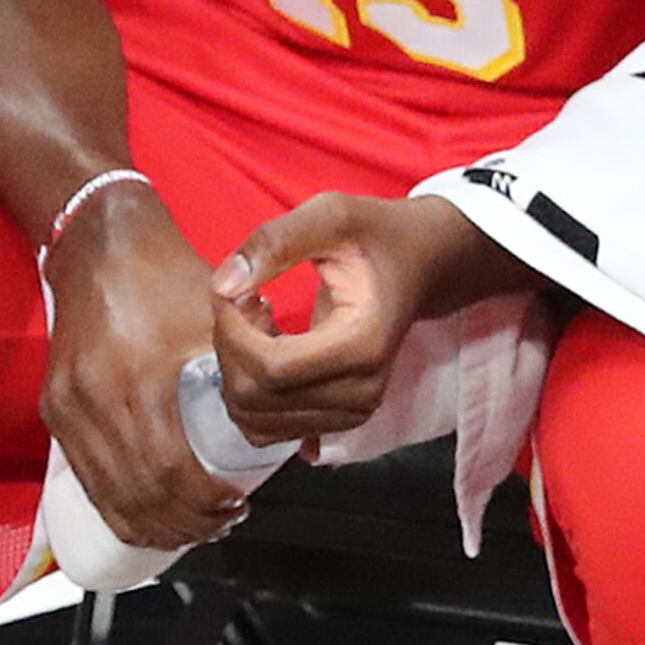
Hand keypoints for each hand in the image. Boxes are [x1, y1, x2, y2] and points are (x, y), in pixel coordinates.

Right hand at [42, 179, 247, 549]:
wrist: (97, 242)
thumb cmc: (161, 274)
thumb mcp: (213, 318)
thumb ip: (243, 371)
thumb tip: (280, 421)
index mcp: (140, 378)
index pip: (170, 471)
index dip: (204, 503)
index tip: (236, 506)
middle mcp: (95, 400)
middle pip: (139, 496)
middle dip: (184, 524)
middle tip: (220, 526)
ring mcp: (68, 409)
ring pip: (108, 496)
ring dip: (151, 525)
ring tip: (189, 527)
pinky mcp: (54, 410)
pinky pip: (85, 478)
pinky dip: (118, 506)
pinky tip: (148, 513)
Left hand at [206, 193, 472, 443]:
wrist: (421, 263)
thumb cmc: (376, 236)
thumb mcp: (330, 215)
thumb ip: (275, 242)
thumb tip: (223, 286)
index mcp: (362, 346)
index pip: (270, 367)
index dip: (232, 331)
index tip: (232, 290)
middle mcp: (361, 392)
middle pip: (255, 397)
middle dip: (230, 347)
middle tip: (245, 299)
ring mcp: (351, 413)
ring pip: (253, 418)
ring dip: (236, 369)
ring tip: (257, 321)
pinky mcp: (336, 420)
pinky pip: (266, 429)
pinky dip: (249, 393)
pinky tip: (266, 348)